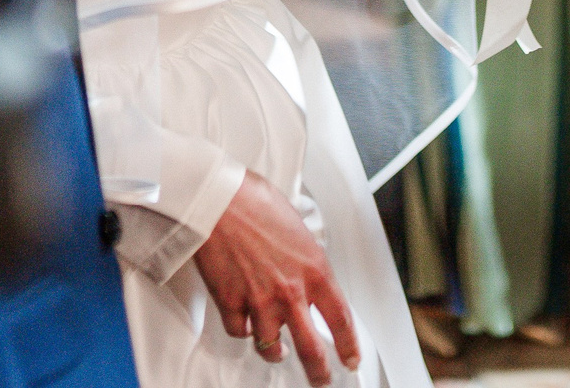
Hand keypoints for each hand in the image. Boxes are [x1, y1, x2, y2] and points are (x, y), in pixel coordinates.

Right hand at [192, 172, 358, 384]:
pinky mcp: (230, 304)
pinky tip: (245, 324)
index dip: (349, 346)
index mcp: (314, 269)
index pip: (342, 319)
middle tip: (321, 380)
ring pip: (271, 346)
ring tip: (276, 348)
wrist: (217, 199)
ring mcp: (260, 302)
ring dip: (274, 349)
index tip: (351, 358)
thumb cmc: (254, 201)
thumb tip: (305, 264)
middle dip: (319, 373)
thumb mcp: (297, 225)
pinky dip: (242, 330)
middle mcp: (290, 292)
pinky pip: (239, 332)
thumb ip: (304, 254)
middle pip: (312, 350)